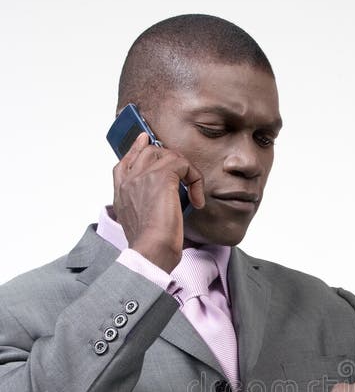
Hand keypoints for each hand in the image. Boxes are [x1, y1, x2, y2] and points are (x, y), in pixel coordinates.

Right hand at [112, 131, 204, 272]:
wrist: (151, 251)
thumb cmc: (149, 247)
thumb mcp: (140, 226)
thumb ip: (144, 208)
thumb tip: (161, 205)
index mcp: (121, 193)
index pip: (124, 162)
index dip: (136, 149)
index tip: (144, 140)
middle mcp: (128, 181)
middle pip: (148, 152)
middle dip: (169, 159)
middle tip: (185, 176)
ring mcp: (143, 176)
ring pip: (167, 155)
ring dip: (186, 171)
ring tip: (193, 193)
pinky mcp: (162, 177)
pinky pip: (184, 164)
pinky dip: (195, 179)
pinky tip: (197, 200)